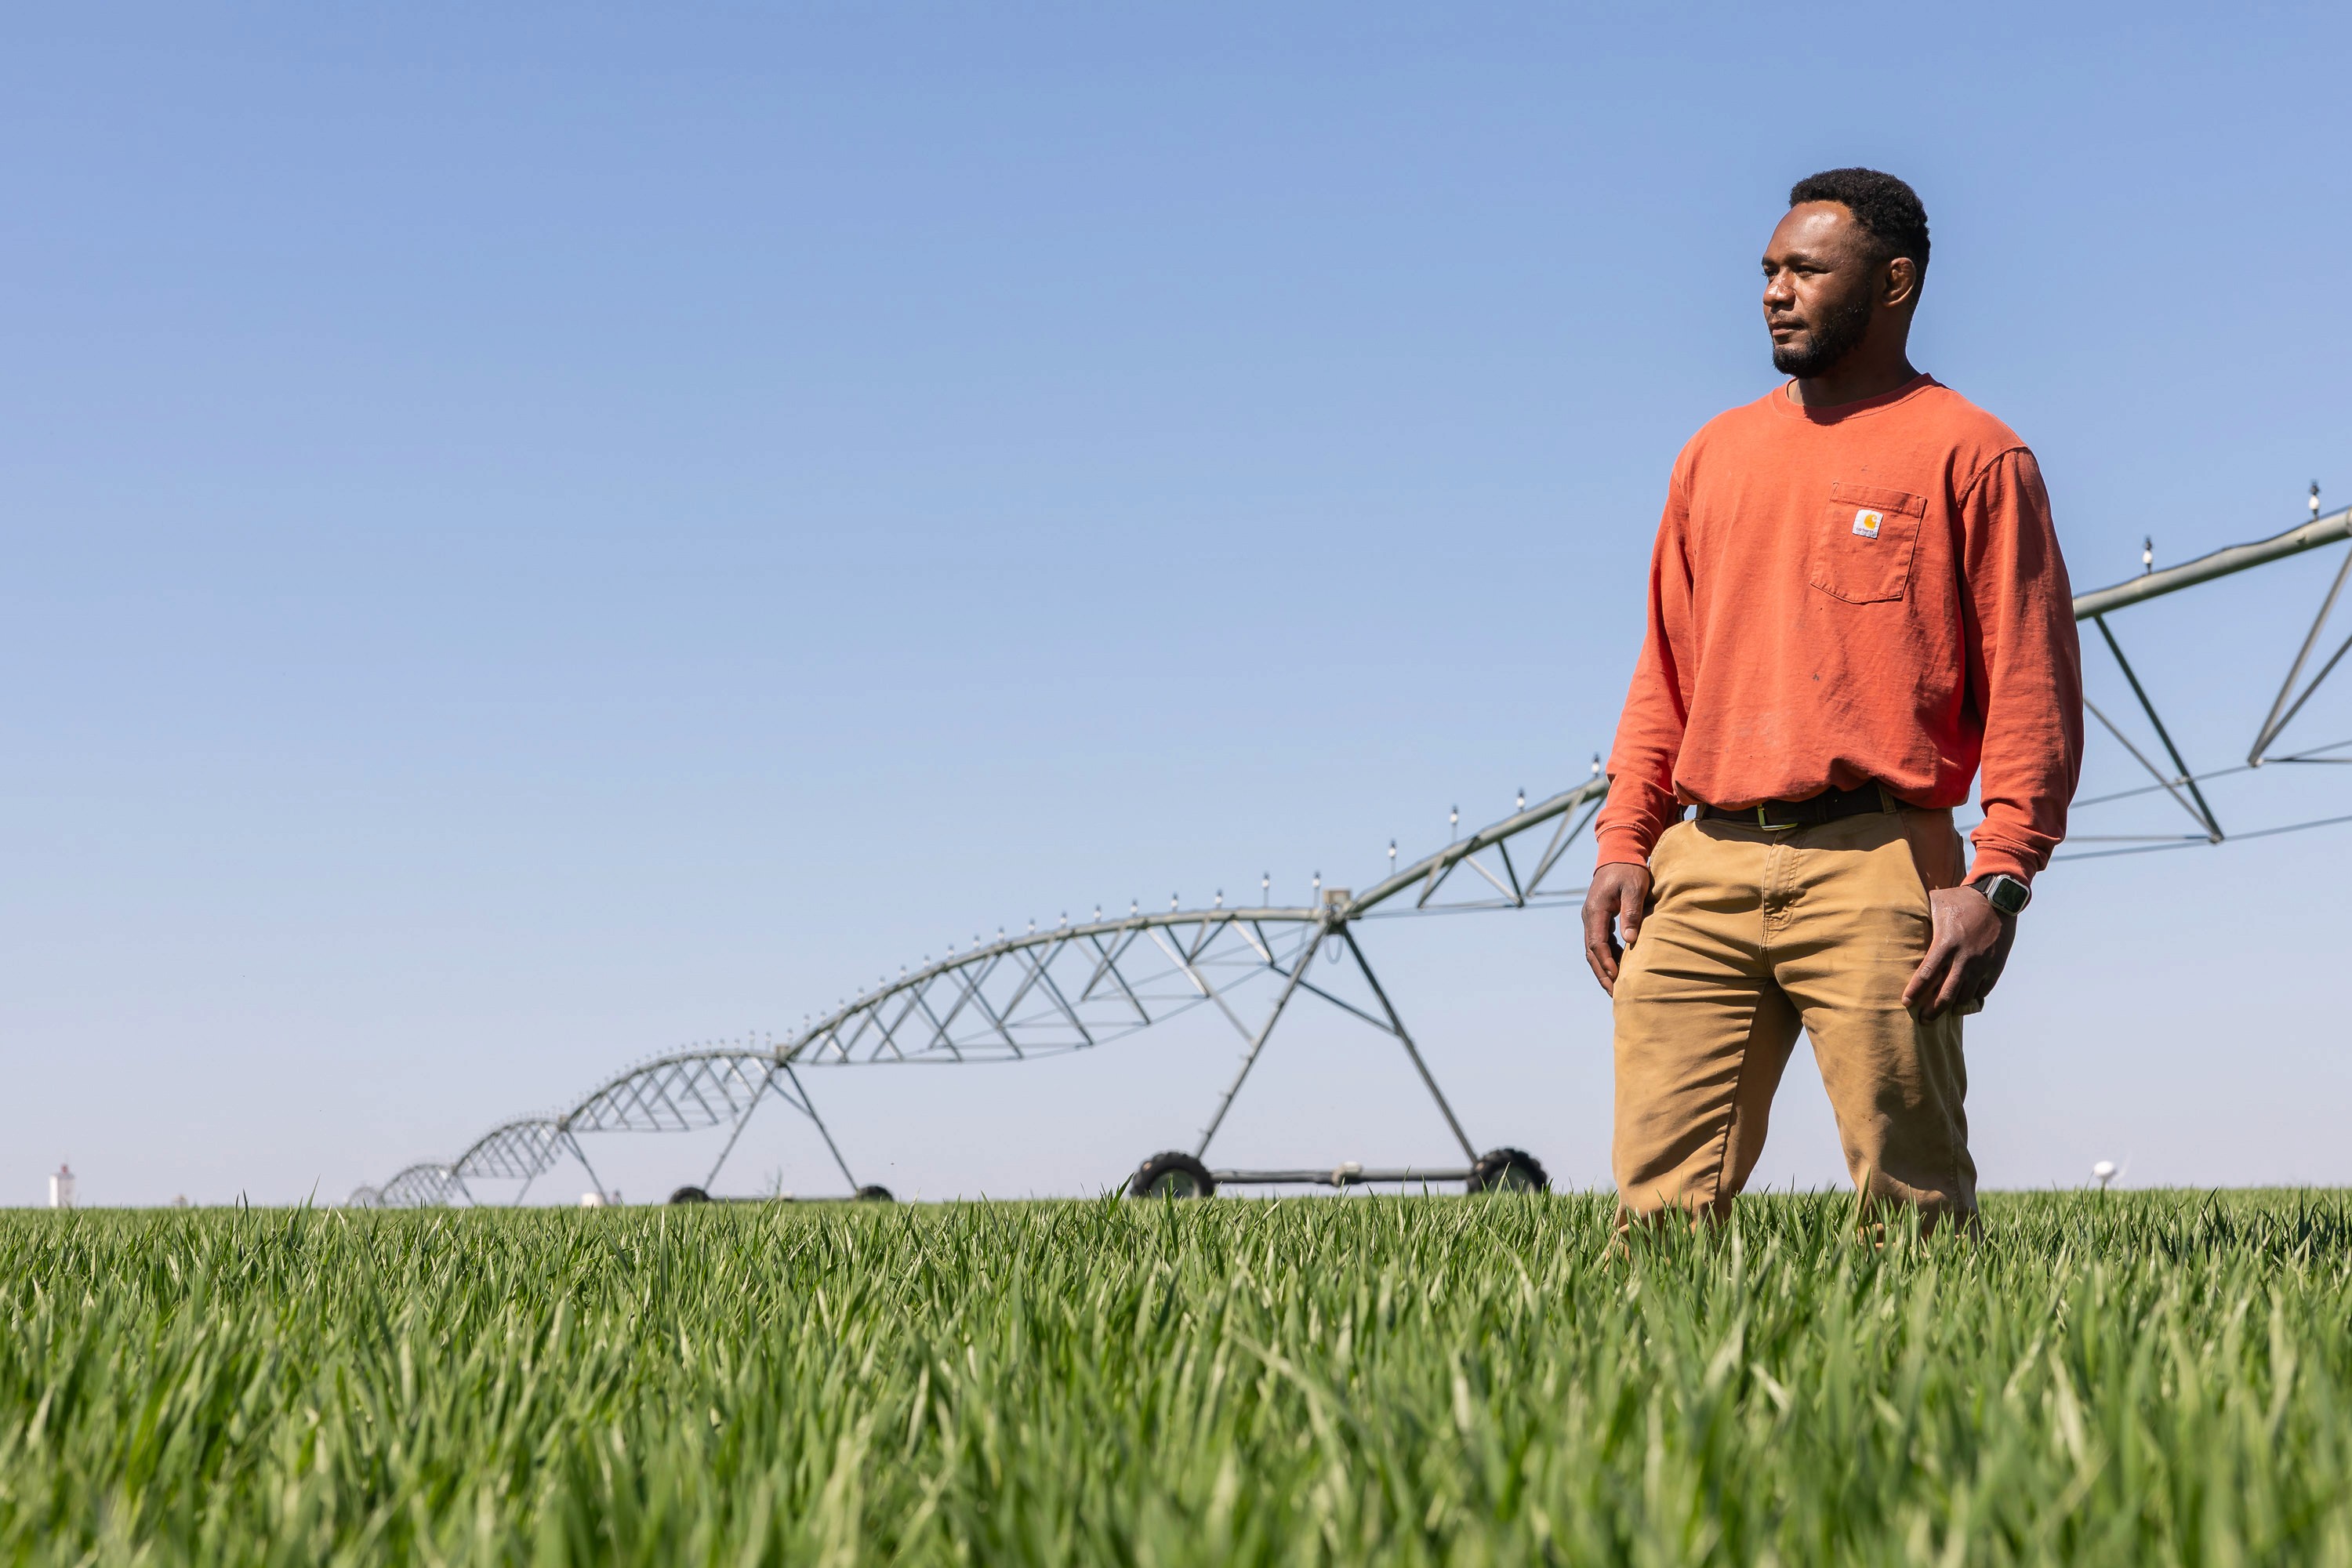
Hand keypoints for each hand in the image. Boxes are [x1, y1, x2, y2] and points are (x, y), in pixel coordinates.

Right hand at [1582, 862, 1652, 995]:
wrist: (1618, 853)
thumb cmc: (1629, 870)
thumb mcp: (1634, 888)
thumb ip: (1631, 913)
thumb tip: (1630, 939)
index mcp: (1595, 910)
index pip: (1596, 943)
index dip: (1606, 962)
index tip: (1616, 977)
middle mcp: (1589, 916)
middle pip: (1591, 951)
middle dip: (1601, 973)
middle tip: (1614, 993)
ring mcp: (1591, 918)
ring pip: (1592, 949)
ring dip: (1602, 968)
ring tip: (1615, 986)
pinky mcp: (1597, 918)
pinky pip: (1598, 942)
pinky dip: (1606, 956)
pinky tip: (1618, 966)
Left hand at [1901, 884, 2017, 1020]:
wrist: (1998, 899)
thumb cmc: (1962, 899)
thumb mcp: (1937, 903)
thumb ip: (1919, 916)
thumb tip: (1896, 919)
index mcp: (1946, 943)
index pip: (1927, 974)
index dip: (1915, 991)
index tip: (1906, 1003)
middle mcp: (1965, 958)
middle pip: (1946, 994)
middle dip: (1933, 1011)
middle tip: (1923, 1020)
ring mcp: (1982, 965)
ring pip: (1965, 997)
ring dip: (1952, 1006)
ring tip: (1942, 1011)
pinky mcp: (1996, 967)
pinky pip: (1982, 991)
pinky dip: (1971, 998)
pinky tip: (1962, 1000)